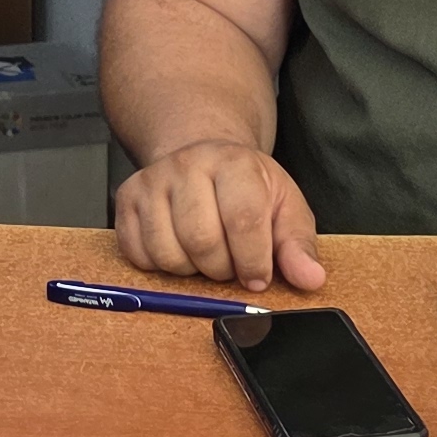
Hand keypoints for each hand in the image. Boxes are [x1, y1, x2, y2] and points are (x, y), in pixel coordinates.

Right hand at [112, 139, 324, 294]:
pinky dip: (160, 266)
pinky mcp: (126, 198)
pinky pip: (138, 254)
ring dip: (191, 271)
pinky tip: (179, 250)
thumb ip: (297, 245)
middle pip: (201, 241)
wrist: (204, 157)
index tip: (258, 278)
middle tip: (231, 264)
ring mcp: (152, 180)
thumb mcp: (285, 208)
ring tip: (206, 255)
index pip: (242, 220)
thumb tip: (311, 279)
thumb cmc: (247, 189)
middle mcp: (188, 165)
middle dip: (221, 269)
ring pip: (167, 253)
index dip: (253, 261)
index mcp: (234, 163)